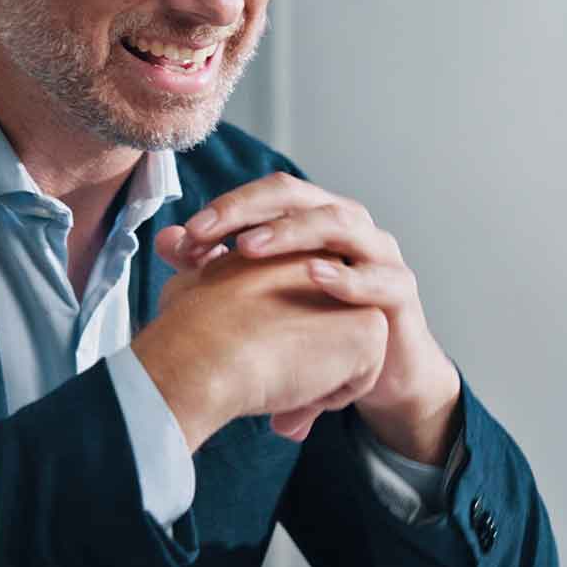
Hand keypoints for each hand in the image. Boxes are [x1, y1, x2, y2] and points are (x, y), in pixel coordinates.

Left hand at [155, 173, 461, 463]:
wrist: (380, 372)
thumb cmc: (317, 326)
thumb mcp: (264, 297)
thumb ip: (217, 267)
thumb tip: (166, 241)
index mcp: (312, 218)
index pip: (266, 195)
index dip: (225, 208)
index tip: (184, 235)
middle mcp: (347, 223)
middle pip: (298, 195)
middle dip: (247, 209)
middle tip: (204, 231)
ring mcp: (378, 253)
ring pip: (338, 222)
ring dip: (291, 232)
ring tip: (247, 249)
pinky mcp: (401, 291)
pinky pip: (378, 278)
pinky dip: (346, 278)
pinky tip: (313, 278)